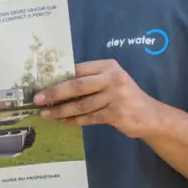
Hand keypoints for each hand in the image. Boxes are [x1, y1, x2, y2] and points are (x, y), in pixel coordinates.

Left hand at [35, 60, 164, 137]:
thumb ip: (89, 79)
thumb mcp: (110, 80)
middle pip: (77, 86)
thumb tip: (55, 83)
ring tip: (46, 114)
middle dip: (55, 93)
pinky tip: (63, 121)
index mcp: (108, 66)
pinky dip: (74, 121)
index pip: (78, 69)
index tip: (41, 82)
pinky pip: (88, 118)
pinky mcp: (116, 114)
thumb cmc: (123, 95)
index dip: (58, 76)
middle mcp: (112, 78)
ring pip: (81, 105)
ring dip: (61, 111)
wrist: (149, 115)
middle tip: (38, 99)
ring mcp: (115, 97)